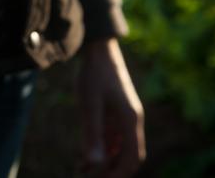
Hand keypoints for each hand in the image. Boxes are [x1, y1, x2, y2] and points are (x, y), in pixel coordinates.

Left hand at [78, 38, 145, 177]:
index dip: (119, 173)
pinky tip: (84, 156)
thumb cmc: (94, 75)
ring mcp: (124, 116)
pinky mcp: (115, 111)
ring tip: (82, 170)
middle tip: (90, 177)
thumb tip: (94, 164)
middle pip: (128, 155)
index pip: (133, 157)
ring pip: (118, 147)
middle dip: (112, 170)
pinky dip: (101, 148)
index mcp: (131, 120)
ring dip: (104, 161)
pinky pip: (112, 136)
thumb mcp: (89, 105)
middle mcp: (132, 120)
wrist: (98, 50)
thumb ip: (92, 134)